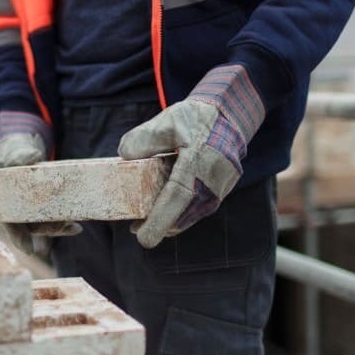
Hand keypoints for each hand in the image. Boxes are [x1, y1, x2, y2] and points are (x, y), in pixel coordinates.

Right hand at [0, 111, 80, 254]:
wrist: (22, 147)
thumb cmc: (12, 149)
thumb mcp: (12, 149)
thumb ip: (19, 154)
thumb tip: (33, 157)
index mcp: (0, 198)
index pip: (7, 221)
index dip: (17, 236)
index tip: (29, 249)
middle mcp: (13, 207)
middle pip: (28, 225)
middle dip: (48, 229)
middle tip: (66, 226)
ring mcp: (28, 207)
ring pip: (42, 223)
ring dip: (58, 226)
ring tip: (76, 226)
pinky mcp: (42, 204)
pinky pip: (51, 216)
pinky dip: (63, 220)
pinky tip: (77, 225)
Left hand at [118, 64, 264, 248]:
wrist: (230, 117)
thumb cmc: (197, 118)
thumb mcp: (168, 120)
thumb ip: (145, 137)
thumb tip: (124, 155)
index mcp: (198, 163)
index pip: (177, 198)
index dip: (159, 220)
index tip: (142, 237)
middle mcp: (212, 182)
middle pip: (182, 215)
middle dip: (158, 226)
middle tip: (134, 228)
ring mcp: (219, 190)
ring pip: (190, 216)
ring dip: (168, 222)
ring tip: (144, 221)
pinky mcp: (219, 193)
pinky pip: (197, 210)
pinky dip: (179, 214)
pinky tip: (164, 210)